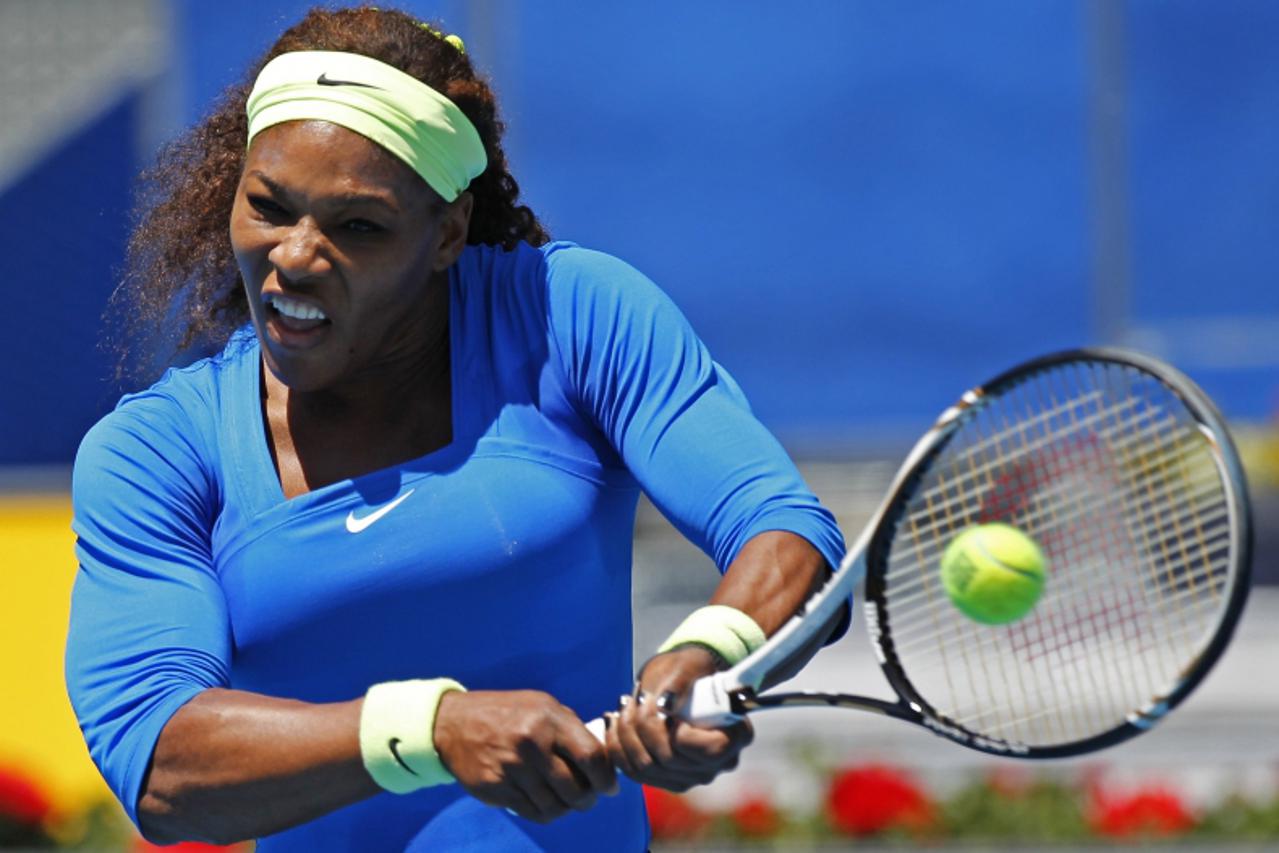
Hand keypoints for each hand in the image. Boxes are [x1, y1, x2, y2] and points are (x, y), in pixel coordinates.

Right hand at [433, 690, 617, 821]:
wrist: (453, 723)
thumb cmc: (506, 713)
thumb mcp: (541, 706)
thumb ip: (571, 729)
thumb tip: (603, 759)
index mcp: (548, 719)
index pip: (591, 756)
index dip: (605, 778)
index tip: (609, 787)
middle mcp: (531, 743)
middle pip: (576, 788)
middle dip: (588, 800)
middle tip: (588, 798)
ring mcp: (511, 767)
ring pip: (555, 806)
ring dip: (565, 808)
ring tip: (564, 801)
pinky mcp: (495, 787)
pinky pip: (532, 812)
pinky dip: (544, 813)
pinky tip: (544, 803)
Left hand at [605, 646, 753, 791]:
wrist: (680, 680)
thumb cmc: (690, 669)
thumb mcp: (688, 665)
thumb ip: (680, 682)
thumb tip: (665, 704)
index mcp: (737, 735)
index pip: (709, 751)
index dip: (679, 732)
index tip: (663, 705)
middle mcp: (720, 763)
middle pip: (670, 760)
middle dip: (643, 727)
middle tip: (631, 698)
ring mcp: (693, 775)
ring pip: (647, 769)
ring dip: (626, 736)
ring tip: (621, 708)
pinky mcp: (669, 779)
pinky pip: (635, 773)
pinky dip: (619, 748)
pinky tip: (614, 724)